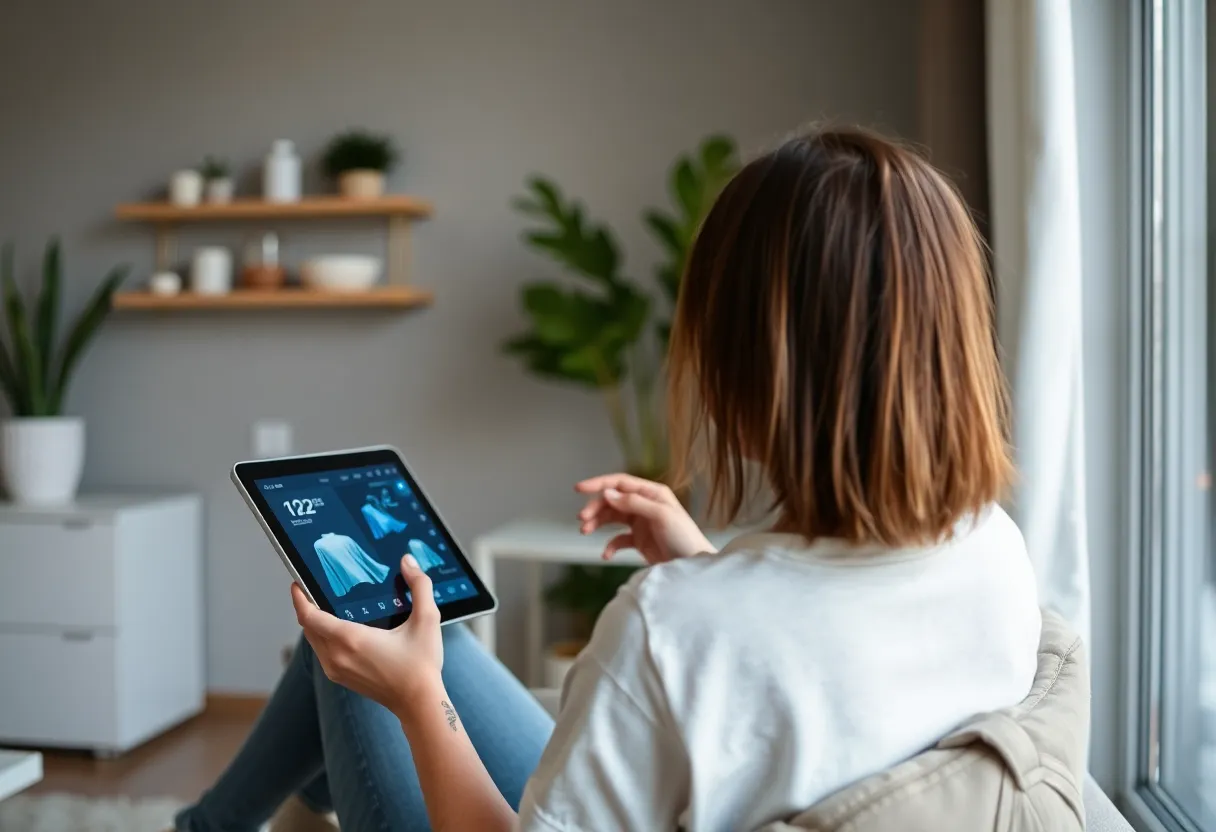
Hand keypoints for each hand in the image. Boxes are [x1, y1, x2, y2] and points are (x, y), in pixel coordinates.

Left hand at [291, 554, 442, 718]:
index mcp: (351, 639)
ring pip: (314, 641)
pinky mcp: (341, 678)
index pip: (310, 616)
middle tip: (314, 589)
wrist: (418, 702)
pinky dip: (324, 638)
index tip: (297, 584)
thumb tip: (409, 562)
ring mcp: (336, 670)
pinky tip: (340, 630)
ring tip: (326, 607)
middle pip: (308, 627)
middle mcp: (337, 656)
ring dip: (315, 624)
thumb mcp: (427, 620)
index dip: (300, 598)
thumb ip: (420, 586)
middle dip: (308, 607)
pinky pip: (322, 653)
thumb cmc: (421, 664)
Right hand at [575, 473, 714, 563]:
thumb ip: (634, 503)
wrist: (693, 566)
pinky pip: (618, 539)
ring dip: (597, 524)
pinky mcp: (640, 541)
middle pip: (612, 501)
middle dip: (595, 508)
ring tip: (585, 532)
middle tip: (582, 519)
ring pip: (612, 518)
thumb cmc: (684, 538)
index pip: (620, 483)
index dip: (599, 483)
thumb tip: (608, 494)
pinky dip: (610, 545)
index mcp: (652, 493)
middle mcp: (645, 505)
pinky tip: (606, 554)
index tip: (579, 488)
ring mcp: (641, 523)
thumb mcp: (661, 515)